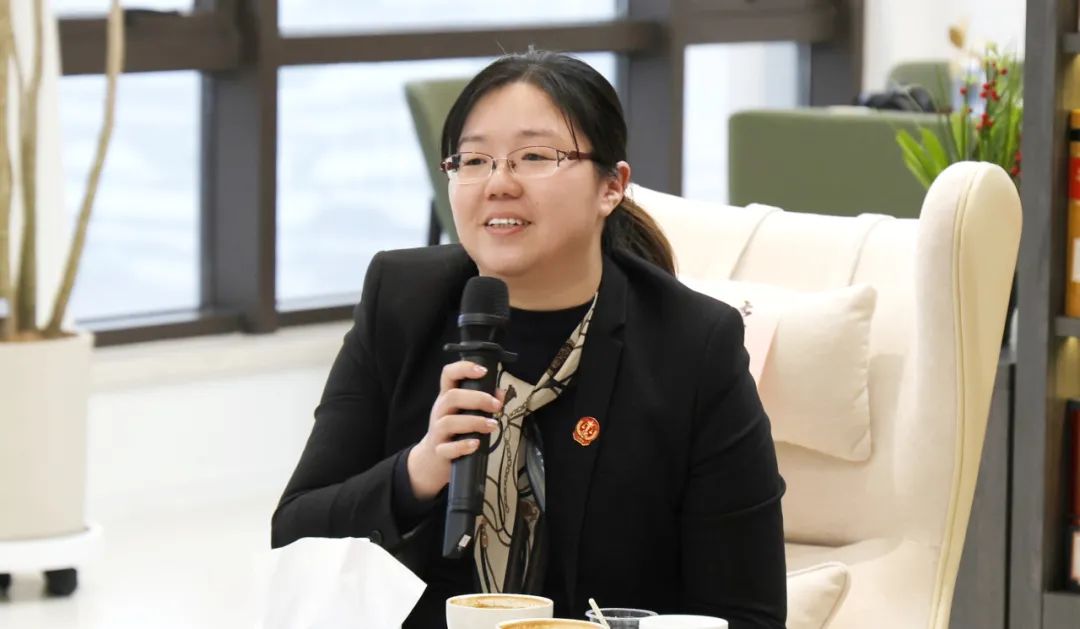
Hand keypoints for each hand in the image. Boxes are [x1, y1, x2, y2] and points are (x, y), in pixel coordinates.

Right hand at [406, 361, 504, 500]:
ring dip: (474, 422)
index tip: (483, 371)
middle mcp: (440, 411)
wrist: (433, 458)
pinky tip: (476, 444)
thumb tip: (501, 394)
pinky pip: (447, 448)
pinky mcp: (439, 451)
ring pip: (449, 422)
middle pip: (452, 397)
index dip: (464, 368)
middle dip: (477, 399)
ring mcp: (437, 431)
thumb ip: (484, 402)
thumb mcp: (465, 413)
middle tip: (496, 406)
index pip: (448, 374)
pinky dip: (463, 446)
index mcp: (447, 397)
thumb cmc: (455, 431)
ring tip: (492, 425)